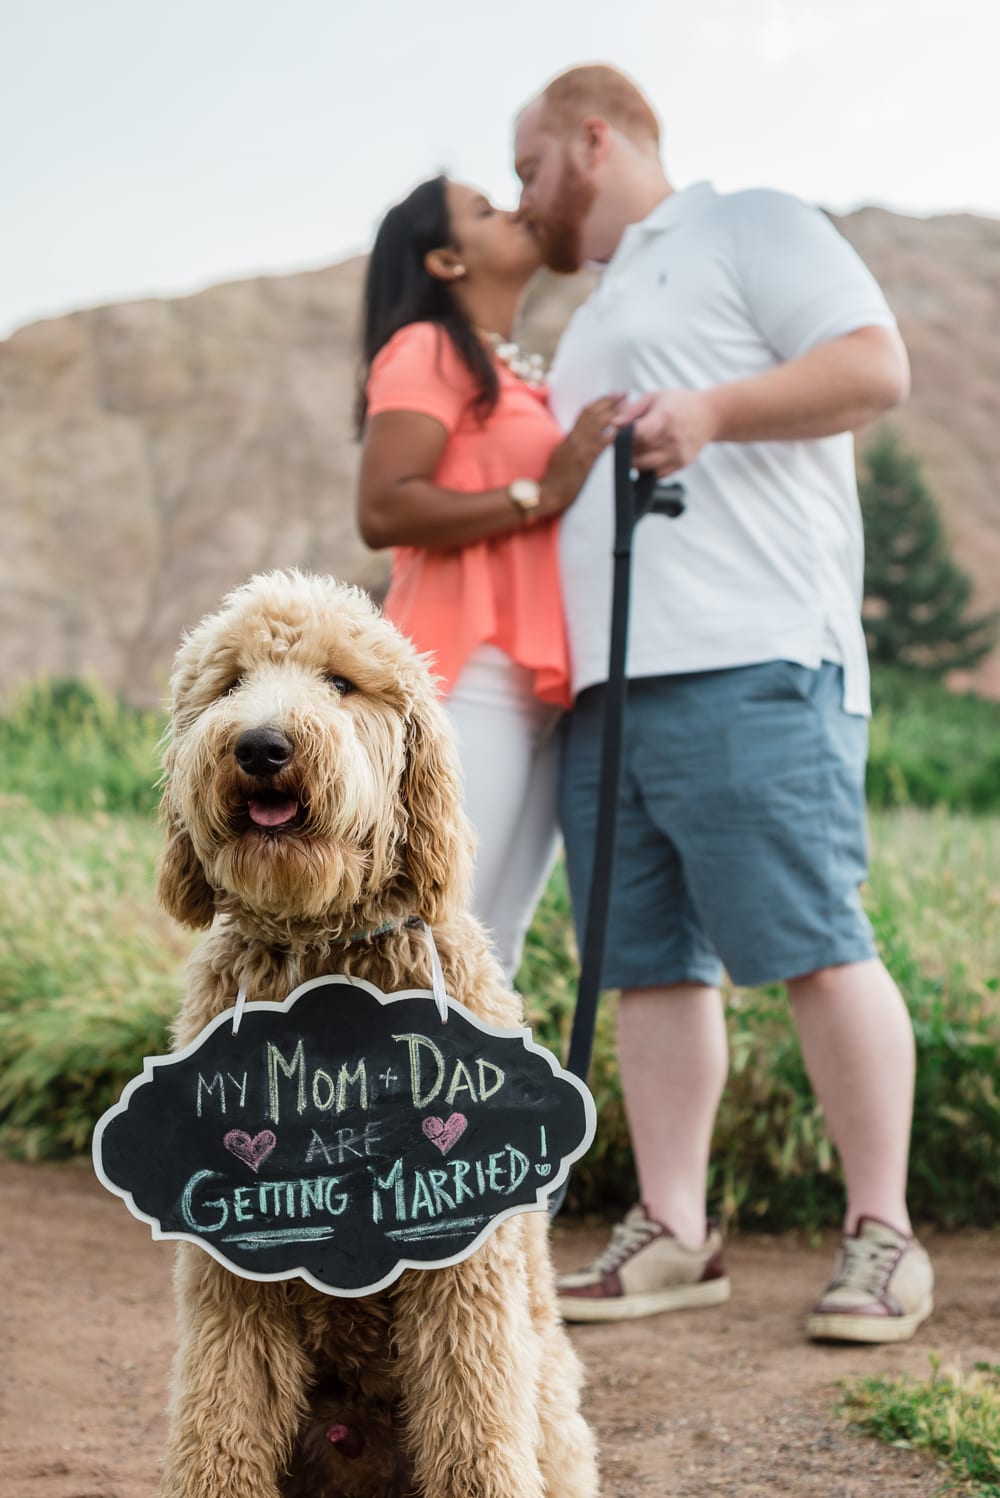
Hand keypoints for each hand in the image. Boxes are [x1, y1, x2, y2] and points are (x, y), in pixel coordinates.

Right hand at [541, 394, 625, 512]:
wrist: (549, 492)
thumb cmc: (554, 476)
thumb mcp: (560, 453)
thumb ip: (570, 442)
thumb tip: (577, 435)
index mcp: (569, 435)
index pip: (585, 412)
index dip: (599, 401)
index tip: (611, 395)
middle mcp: (575, 439)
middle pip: (593, 413)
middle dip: (610, 401)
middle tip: (623, 393)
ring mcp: (580, 449)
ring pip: (597, 424)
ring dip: (614, 413)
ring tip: (627, 405)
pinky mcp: (586, 462)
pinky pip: (601, 445)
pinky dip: (612, 435)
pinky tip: (622, 429)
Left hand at [615, 388, 720, 475]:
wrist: (710, 415)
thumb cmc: (680, 403)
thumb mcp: (654, 397)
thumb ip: (632, 411)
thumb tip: (613, 424)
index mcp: (664, 418)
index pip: (636, 435)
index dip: (622, 438)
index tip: (617, 435)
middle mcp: (671, 439)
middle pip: (637, 454)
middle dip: (626, 450)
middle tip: (626, 441)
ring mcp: (677, 454)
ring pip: (644, 468)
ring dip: (636, 460)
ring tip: (640, 447)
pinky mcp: (681, 464)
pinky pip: (656, 474)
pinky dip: (649, 467)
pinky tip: (653, 454)